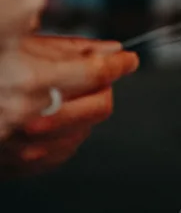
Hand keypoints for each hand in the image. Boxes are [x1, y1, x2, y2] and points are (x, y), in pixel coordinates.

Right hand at [0, 31, 137, 144]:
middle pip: (100, 106)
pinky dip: (68, 135)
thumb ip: (71, 50)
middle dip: (105, 89)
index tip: (129, 60)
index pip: (96, 73)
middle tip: (97, 77)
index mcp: (30, 82)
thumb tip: (112, 50)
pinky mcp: (18, 166)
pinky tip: (53, 119)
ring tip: (64, 95)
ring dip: (85, 111)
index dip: (120, 64)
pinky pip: (64, 153)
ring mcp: (24, 147)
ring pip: (86, 130)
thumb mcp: (24, 46)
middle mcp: (30, 118)